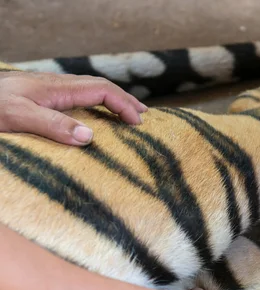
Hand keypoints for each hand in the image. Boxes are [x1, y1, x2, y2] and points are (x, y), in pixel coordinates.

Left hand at [0, 70, 146, 144]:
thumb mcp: (19, 117)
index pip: (100, 90)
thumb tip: (89, 137)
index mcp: (57, 88)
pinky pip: (78, 96)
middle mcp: (56, 86)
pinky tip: (96, 114)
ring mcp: (49, 90)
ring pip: (90, 90)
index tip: (138, 123)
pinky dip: (97, 104)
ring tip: (127, 113)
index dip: (123, 104)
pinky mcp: (42, 97)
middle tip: (144, 117)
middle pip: (100, 87)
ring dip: (112, 101)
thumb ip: (53, 125)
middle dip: (124, 100)